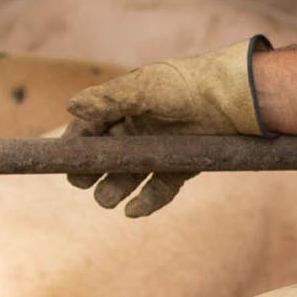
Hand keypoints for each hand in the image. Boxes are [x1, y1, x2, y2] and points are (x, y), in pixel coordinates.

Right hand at [60, 36, 270, 216]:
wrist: (232, 99)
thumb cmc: (185, 85)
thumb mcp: (143, 88)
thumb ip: (108, 100)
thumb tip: (71, 106)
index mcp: (123, 106)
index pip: (89, 127)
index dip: (76, 143)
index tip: (65, 160)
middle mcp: (137, 129)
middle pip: (104, 157)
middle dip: (90, 171)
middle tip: (83, 181)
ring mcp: (157, 150)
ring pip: (128, 177)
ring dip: (113, 190)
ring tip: (107, 199)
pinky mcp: (178, 168)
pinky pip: (157, 190)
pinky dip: (145, 202)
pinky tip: (132, 211)